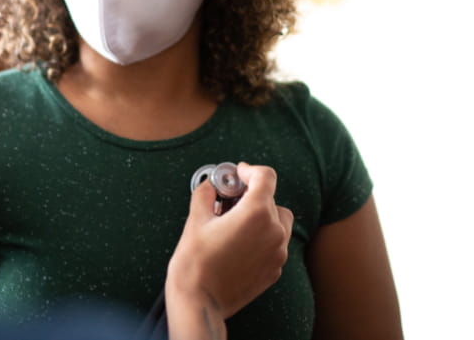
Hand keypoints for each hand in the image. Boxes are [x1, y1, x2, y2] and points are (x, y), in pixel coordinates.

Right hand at [165, 163, 292, 333]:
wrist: (199, 302)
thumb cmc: (195, 261)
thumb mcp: (196, 219)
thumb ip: (206, 194)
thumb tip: (210, 185)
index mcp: (256, 213)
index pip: (266, 176)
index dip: (250, 170)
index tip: (237, 174)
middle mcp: (274, 231)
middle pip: (271, 199)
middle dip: (251, 196)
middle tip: (228, 201)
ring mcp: (277, 253)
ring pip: (278, 221)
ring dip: (261, 216)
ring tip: (235, 224)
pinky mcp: (275, 270)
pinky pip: (275, 243)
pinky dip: (262, 237)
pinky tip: (239, 244)